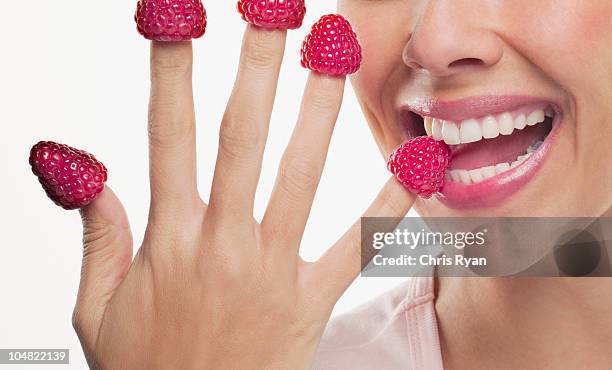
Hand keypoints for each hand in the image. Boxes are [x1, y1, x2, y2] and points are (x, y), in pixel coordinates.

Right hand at [73, 27, 413, 368]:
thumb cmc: (145, 369)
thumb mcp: (97, 308)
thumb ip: (99, 236)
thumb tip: (86, 171)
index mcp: (167, 239)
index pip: (168, 137)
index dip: (173, 75)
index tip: (180, 23)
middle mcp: (220, 244)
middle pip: (240, 139)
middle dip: (257, 68)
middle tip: (276, 13)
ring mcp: (268, 270)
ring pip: (298, 176)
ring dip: (316, 111)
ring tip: (334, 55)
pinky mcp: (308, 300)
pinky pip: (354, 247)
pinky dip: (385, 207)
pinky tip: (412, 166)